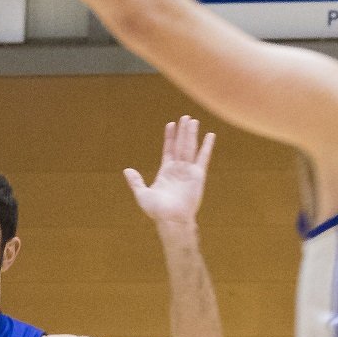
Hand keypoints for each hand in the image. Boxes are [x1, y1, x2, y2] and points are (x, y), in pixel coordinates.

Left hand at [124, 115, 214, 236]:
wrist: (171, 219)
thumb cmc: (157, 211)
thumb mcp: (142, 194)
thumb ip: (136, 181)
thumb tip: (127, 170)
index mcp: (166, 172)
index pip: (169, 150)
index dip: (170, 137)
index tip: (170, 124)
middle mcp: (178, 169)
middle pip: (181, 145)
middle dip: (182, 131)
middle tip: (185, 117)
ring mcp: (188, 171)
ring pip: (190, 147)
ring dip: (191, 134)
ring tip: (193, 120)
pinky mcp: (198, 175)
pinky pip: (203, 158)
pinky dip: (207, 146)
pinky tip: (210, 135)